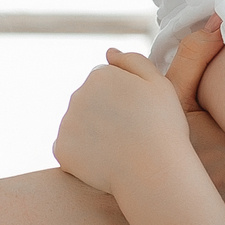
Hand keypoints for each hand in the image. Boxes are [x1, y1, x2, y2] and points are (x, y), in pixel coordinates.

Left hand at [52, 50, 193, 194]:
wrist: (154, 172)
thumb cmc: (163, 128)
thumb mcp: (160, 85)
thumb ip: (134, 61)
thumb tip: (109, 52)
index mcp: (100, 75)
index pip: (105, 82)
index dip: (125, 99)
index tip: (140, 116)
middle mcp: (77, 94)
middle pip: (89, 101)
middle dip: (105, 113)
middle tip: (131, 134)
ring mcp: (67, 123)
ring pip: (78, 124)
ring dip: (93, 133)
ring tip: (119, 149)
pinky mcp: (61, 150)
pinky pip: (70, 149)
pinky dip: (84, 155)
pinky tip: (106, 162)